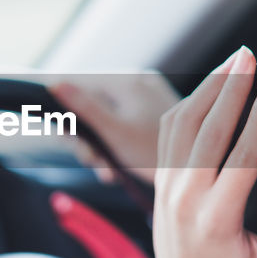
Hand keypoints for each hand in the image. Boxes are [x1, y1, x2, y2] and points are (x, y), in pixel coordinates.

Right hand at [50, 73, 178, 184]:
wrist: (201, 176)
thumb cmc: (159, 155)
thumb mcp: (116, 134)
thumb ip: (85, 108)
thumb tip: (55, 84)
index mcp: (131, 82)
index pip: (82, 82)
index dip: (66, 104)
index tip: (60, 127)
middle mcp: (140, 83)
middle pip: (93, 102)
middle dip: (86, 135)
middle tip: (90, 157)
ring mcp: (147, 100)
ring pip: (105, 118)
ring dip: (99, 146)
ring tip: (107, 170)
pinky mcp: (151, 117)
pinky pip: (121, 126)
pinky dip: (114, 147)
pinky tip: (116, 170)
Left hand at [142, 46, 256, 257]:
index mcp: (217, 218)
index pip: (240, 157)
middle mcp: (186, 199)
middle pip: (208, 129)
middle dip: (230, 89)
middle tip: (249, 57)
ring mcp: (168, 188)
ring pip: (183, 124)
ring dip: (208, 88)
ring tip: (233, 62)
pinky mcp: (160, 182)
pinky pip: (169, 132)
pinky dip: (190, 103)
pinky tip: (210, 86)